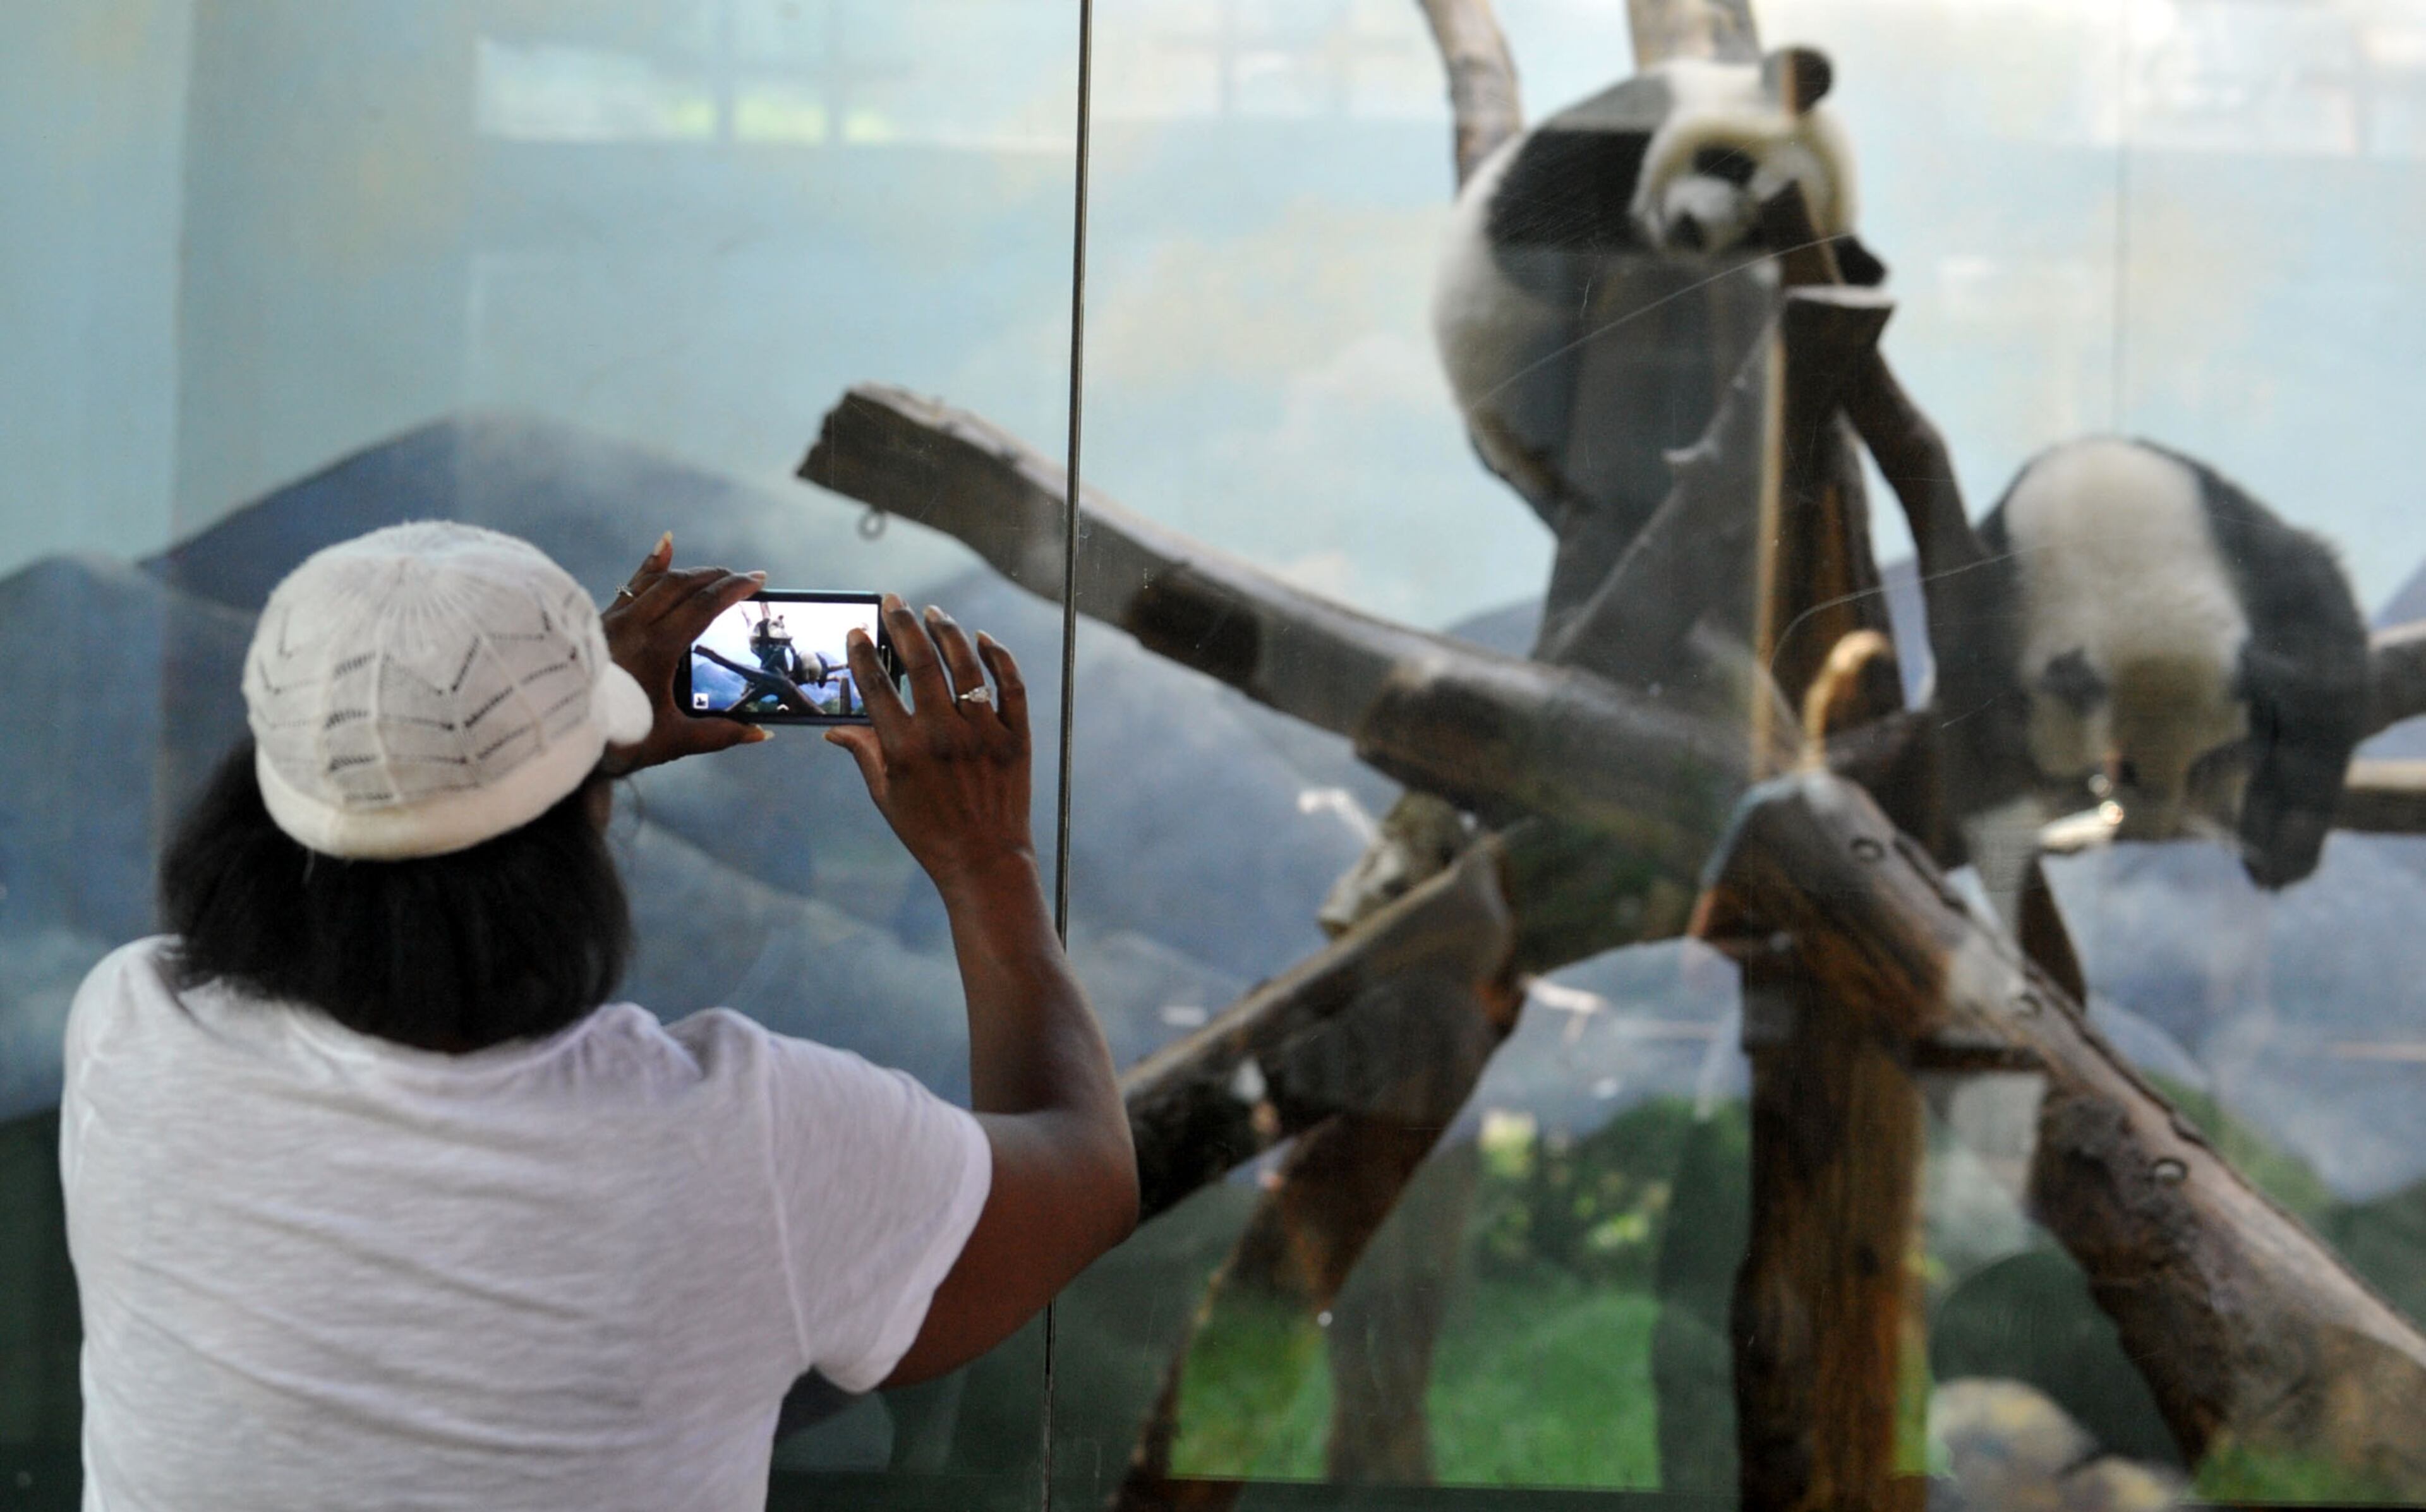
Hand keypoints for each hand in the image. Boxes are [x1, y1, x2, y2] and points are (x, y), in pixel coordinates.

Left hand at [598, 532, 769, 777]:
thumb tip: (759, 733)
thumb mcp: (669, 742)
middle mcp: (632, 625)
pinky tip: (665, 544)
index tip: (757, 580)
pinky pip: (631, 586)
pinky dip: (652, 566)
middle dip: (718, 577)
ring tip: (715, 573)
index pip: (703, 606)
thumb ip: (717, 735)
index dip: (734, 589)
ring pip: (657, 581)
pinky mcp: (597, 621)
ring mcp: (611, 619)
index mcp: (655, 649)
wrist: (551, 731)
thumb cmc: (611, 740)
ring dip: (691, 573)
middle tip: (745, 578)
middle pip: (683, 586)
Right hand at [825, 595, 1034, 893]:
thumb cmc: (929, 832)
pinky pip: (1011, 686)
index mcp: (905, 749)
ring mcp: (984, 734)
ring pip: (965, 665)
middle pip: (919, 663)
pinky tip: (981, 639)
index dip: (864, 653)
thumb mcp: (887, 797)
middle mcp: (944, 735)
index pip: (877, 687)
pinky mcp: (1017, 738)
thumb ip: (864, 755)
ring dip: (946, 632)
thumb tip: (834, 730)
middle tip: (894, 601)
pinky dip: (998, 657)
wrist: (985, 861)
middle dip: (902, 624)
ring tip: (933, 613)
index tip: (858, 630)